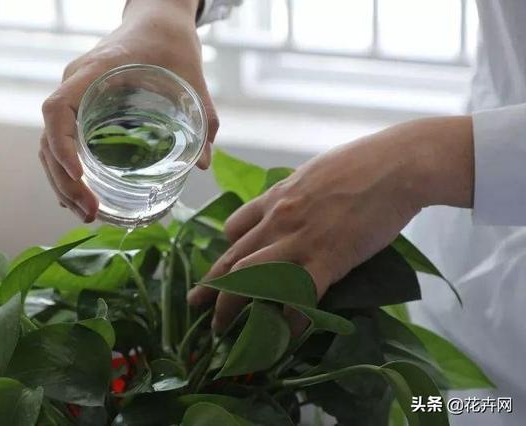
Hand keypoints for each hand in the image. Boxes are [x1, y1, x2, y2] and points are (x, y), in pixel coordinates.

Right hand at [39, 0, 217, 221]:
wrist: (158, 19)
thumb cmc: (172, 43)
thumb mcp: (193, 77)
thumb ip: (203, 118)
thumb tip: (203, 164)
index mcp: (96, 72)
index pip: (58, 108)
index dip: (62, 144)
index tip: (80, 175)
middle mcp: (76, 83)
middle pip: (49, 137)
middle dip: (64, 180)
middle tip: (90, 212)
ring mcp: (75, 94)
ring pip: (50, 143)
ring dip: (62, 182)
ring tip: (86, 213)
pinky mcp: (81, 104)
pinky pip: (61, 139)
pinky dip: (65, 169)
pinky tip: (78, 195)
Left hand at [188, 116, 472, 334]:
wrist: (395, 165)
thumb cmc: (360, 163)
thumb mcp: (314, 173)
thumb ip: (296, 194)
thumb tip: (294, 205)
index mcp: (275, 198)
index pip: (234, 228)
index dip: (224, 251)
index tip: (219, 269)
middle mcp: (278, 221)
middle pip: (232, 258)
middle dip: (211, 286)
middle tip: (196, 306)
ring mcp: (299, 240)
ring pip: (249, 278)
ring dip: (231, 307)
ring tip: (220, 329)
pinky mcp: (327, 259)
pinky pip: (298, 296)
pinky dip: (288, 319)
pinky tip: (283, 335)